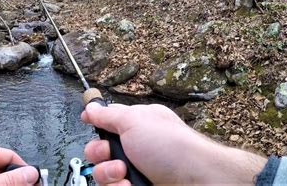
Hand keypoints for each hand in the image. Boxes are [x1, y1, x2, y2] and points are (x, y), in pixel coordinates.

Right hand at [81, 100, 266, 184]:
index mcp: (136, 125)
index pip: (106, 122)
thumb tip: (91, 108)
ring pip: (103, 174)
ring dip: (108, 174)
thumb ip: (108, 115)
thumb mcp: (135, 121)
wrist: (198, 180)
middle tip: (111, 155)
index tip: (88, 123)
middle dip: (99, 154)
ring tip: (124, 173)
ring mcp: (136, 170)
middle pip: (99, 151)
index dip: (95, 123)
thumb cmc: (172, 147)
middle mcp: (134, 148)